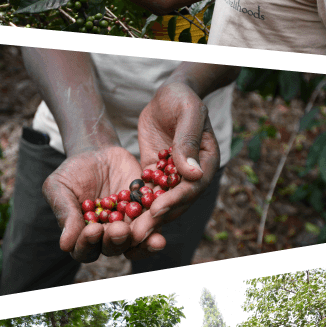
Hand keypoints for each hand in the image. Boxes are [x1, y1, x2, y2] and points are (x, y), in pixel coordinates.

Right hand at [42, 145, 167, 262]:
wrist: (98, 152)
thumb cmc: (73, 172)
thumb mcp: (60, 187)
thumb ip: (64, 213)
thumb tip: (65, 244)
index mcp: (82, 237)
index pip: (84, 250)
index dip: (87, 244)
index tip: (92, 230)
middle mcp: (106, 237)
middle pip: (112, 248)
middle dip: (116, 240)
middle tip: (119, 230)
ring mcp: (127, 227)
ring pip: (135, 242)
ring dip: (142, 243)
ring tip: (149, 238)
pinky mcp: (146, 213)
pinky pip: (154, 224)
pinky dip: (158, 227)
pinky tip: (161, 227)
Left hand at [133, 82, 219, 257]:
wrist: (168, 94)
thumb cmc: (182, 99)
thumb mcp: (188, 113)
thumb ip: (188, 141)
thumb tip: (194, 173)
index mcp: (207, 161)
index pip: (193, 187)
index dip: (176, 199)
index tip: (158, 208)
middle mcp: (192, 174)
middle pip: (177, 201)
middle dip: (158, 216)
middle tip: (138, 232)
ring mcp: (173, 175)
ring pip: (161, 201)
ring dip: (145, 217)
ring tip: (127, 232)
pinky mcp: (155, 172)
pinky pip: (146, 191)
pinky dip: (135, 203)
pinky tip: (119, 215)